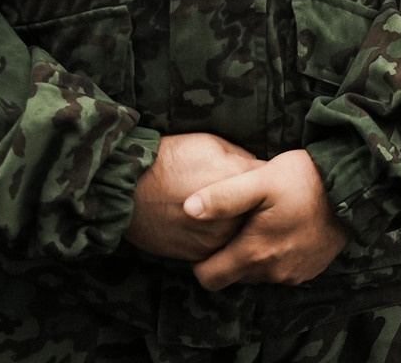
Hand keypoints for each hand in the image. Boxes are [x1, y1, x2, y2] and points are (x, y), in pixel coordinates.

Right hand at [124, 133, 263, 260]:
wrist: (126, 188)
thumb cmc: (169, 159)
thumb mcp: (213, 146)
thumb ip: (243, 162)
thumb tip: (261, 172)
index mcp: (239, 182)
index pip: (273, 185)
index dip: (273, 184)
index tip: (274, 183)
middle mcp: (231, 214)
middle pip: (262, 216)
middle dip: (262, 210)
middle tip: (259, 204)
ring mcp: (215, 238)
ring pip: (243, 236)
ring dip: (242, 228)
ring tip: (234, 216)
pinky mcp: (199, 254)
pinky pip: (222, 250)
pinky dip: (222, 241)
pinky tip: (214, 228)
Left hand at [185, 149, 349, 288]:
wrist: (356, 187)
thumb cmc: (306, 179)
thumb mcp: (261, 180)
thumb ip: (223, 197)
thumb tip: (187, 209)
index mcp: (254, 253)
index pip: (209, 278)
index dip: (202, 262)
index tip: (210, 238)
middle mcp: (272, 272)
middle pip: (233, 276)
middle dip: (230, 255)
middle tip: (238, 224)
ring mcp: (293, 274)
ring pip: (258, 274)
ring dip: (256, 255)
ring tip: (263, 224)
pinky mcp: (310, 270)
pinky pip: (282, 271)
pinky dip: (278, 255)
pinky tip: (286, 229)